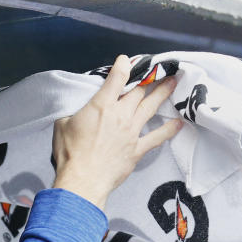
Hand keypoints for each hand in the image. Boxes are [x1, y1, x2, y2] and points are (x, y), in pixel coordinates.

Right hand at [52, 54, 181, 209]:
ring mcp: (131, 132)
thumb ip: (73, 112)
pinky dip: (168, 130)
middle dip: (150, 76)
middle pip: (139, 90)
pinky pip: (157, 137)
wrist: (83, 181)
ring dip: (163, 93)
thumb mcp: (63, 124)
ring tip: (173, 82)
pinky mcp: (136, 150)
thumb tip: (77, 110)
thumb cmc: (70, 154)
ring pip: (150, 107)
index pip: (117, 77)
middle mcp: (120, 115)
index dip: (124, 65)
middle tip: (159, 68)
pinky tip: (178, 123)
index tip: (127, 60)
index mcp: (101, 105)